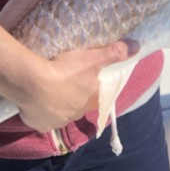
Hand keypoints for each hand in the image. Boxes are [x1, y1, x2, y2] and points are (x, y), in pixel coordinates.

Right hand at [15, 39, 137, 132]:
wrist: (32, 84)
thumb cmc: (65, 72)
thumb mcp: (92, 59)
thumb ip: (114, 53)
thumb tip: (137, 46)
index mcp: (90, 102)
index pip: (99, 99)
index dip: (95, 91)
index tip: (88, 83)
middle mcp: (76, 115)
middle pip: (78, 106)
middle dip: (75, 97)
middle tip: (66, 82)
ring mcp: (57, 122)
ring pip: (60, 113)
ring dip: (57, 104)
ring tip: (49, 90)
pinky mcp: (39, 124)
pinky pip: (42, 118)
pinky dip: (40, 111)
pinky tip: (36, 100)